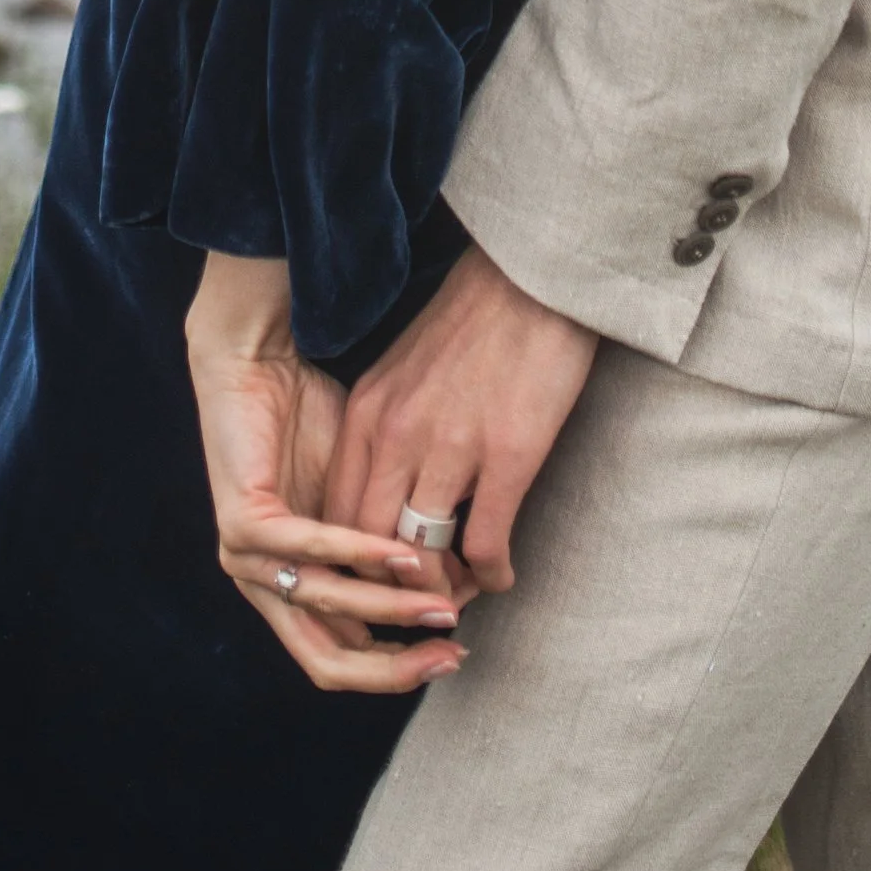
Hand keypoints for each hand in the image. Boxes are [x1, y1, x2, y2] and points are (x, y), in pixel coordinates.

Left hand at [185, 256, 468, 695]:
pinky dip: (359, 556)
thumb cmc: (313, 416)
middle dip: (397, 664)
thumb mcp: (362, 496)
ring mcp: (247, 559)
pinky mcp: (242, 522)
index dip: (401, 663)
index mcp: (292, 585)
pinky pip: (308, 552)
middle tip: (454, 650)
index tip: (458, 646)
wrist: (258, 358)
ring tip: (442, 602)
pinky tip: (404, 553)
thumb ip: (388, 547)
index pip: (346, 656)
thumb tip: (444, 590)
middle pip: (329, 662)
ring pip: (325, 606)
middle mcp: (264, 584)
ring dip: (389, 608)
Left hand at [325, 242, 597, 594]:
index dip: (357, 558)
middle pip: (371, 545)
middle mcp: (396, 433)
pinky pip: (484, 545)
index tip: (383, 574)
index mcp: (368, 411)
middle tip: (422, 597)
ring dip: (442, 588)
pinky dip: (492, 574)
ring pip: (423, 557)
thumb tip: (391, 483)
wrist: (533, 273)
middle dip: (391, 587)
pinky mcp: (505, 455)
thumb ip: (390, 423)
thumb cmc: (475, 317)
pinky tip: (503, 574)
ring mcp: (449, 446)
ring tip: (464, 592)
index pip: (337, 513)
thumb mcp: (406, 368)